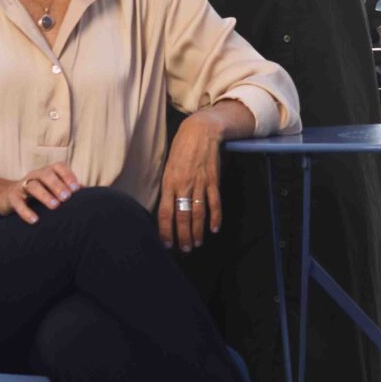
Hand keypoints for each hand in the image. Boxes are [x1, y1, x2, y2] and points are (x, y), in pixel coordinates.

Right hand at [6, 161, 80, 223]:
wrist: (9, 195)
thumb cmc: (40, 192)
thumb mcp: (53, 188)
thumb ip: (70, 190)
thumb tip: (92, 195)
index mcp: (48, 171)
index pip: (59, 167)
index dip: (68, 176)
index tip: (77, 189)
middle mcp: (35, 175)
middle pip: (46, 175)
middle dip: (57, 185)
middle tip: (67, 197)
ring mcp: (22, 185)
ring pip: (33, 186)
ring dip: (45, 195)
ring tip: (55, 206)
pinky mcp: (12, 197)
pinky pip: (18, 203)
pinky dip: (26, 211)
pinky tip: (35, 220)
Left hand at [159, 113, 226, 250]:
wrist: (200, 132)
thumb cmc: (181, 149)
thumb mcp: (168, 167)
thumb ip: (168, 187)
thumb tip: (167, 209)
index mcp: (169, 183)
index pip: (165, 212)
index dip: (166, 230)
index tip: (166, 244)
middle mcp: (183, 185)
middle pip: (182, 216)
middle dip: (182, 236)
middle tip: (184, 249)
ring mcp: (199, 183)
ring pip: (198, 213)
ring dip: (197, 231)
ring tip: (196, 244)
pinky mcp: (213, 180)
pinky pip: (214, 202)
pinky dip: (215, 217)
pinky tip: (214, 228)